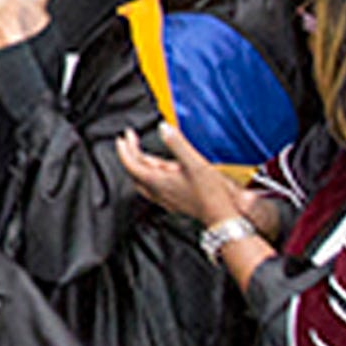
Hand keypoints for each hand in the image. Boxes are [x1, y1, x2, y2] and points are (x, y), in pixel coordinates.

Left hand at [116, 123, 246, 226]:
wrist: (222, 217)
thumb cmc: (210, 194)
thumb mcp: (194, 163)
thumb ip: (177, 144)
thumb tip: (163, 128)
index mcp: (157, 181)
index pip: (131, 164)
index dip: (124, 149)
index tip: (123, 137)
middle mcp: (157, 192)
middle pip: (135, 172)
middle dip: (131, 154)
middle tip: (131, 141)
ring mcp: (165, 199)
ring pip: (143, 181)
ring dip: (140, 166)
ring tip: (143, 154)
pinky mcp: (173, 203)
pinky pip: (154, 188)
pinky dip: (152, 176)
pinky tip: (162, 173)